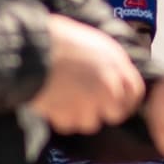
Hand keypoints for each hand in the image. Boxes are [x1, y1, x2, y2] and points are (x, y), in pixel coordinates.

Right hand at [31, 15, 144, 134]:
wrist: (28, 48)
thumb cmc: (56, 38)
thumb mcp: (92, 41)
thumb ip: (108, 61)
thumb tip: (113, 75)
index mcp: (116, 62)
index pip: (135, 92)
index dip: (126, 100)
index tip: (116, 103)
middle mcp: (107, 84)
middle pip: (115, 113)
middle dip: (102, 111)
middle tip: (85, 104)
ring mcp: (89, 102)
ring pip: (90, 122)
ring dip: (78, 115)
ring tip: (63, 98)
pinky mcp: (68, 114)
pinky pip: (67, 124)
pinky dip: (59, 117)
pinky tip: (51, 101)